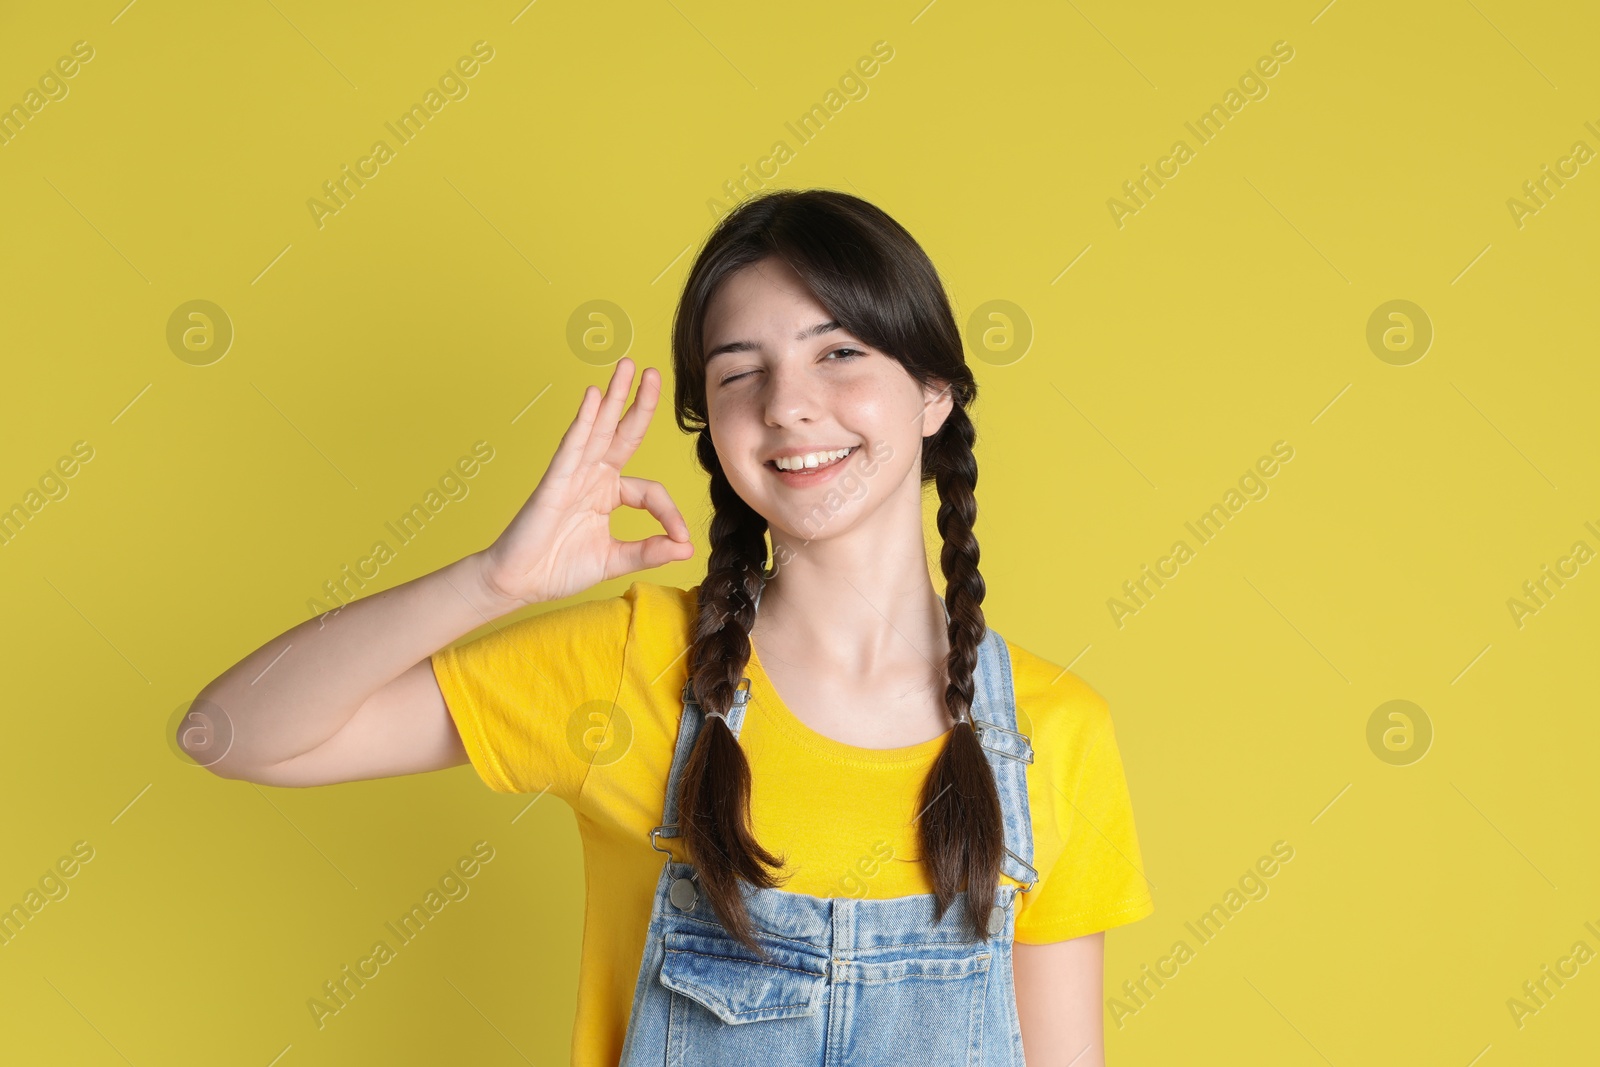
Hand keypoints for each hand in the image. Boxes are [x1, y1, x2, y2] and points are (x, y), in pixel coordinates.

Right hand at [477, 358, 693, 607]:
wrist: (519, 582)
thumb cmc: (559, 567)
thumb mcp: (615, 560)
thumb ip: (649, 552)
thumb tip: (687, 547)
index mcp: (609, 494)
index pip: (650, 491)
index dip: (669, 513)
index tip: (680, 538)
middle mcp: (593, 477)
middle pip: (623, 434)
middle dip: (639, 403)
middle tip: (653, 373)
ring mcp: (573, 475)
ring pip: (599, 430)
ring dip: (614, 397)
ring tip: (627, 367)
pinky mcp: (554, 481)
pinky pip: (572, 446)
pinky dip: (584, 421)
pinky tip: (594, 396)